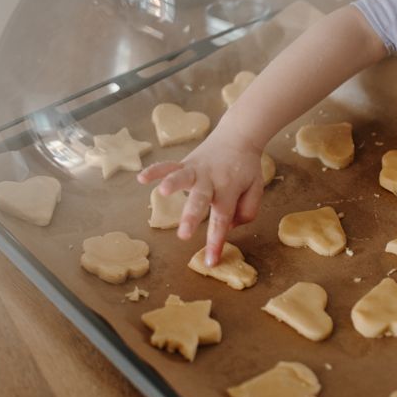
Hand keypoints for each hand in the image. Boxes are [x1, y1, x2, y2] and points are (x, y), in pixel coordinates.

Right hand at [137, 130, 264, 266]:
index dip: (216, 241)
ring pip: (182, 177)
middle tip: (183, 235)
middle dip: (191, 217)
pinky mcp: (185, 162)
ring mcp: (196, 170)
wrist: (238, 135)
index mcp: (229, 189)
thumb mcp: (256, 189)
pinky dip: (154, 171)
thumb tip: (228, 226)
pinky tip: (141, 178)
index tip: (211, 261)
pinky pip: (168, 165)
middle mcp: (211, 180)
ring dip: (172, 184)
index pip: (222, 219)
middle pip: (201, 200)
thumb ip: (246, 211)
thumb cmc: (246, 168)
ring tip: (162, 192)